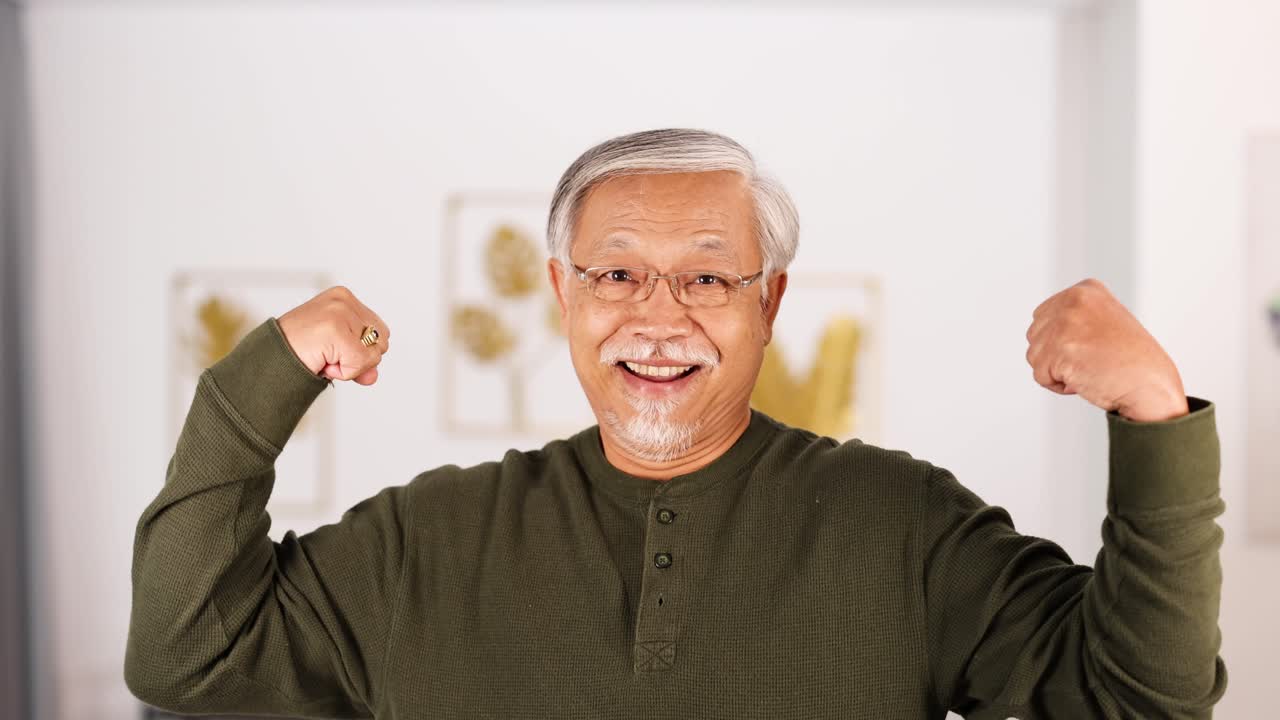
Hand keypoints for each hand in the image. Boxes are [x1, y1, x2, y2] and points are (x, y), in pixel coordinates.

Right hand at [277, 286, 389, 384]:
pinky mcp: (335, 329)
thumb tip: (373, 376)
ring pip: (373, 354)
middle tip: (326, 354)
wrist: (266, 361)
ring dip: (349, 366)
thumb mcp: (338, 353)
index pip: (380, 332)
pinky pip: (360, 363)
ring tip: (323, 357)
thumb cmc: (298, 353)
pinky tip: (322, 362)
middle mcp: (343, 300)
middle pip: (381, 342)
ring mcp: (339, 312)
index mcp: (344, 298)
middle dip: (357, 358)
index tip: (331, 349)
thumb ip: (362, 361)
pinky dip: (343, 372)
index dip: (360, 351)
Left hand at [1025, 279, 1187, 421]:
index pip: (1043, 316)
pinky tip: (1085, 380)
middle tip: (1092, 359)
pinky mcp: (1060, 350)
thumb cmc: (1132, 362)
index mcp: (1085, 289)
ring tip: (1090, 369)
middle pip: (1034, 335)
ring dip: (1057, 371)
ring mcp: (1066, 324)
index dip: (1063, 340)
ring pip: (1034, 356)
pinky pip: (1040, 376)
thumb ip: (1073, 315)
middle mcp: (1073, 300)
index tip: (1094, 345)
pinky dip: (1058, 385)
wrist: (1152, 388)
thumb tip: (1037, 329)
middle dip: (1055, 354)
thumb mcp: (1104, 320)